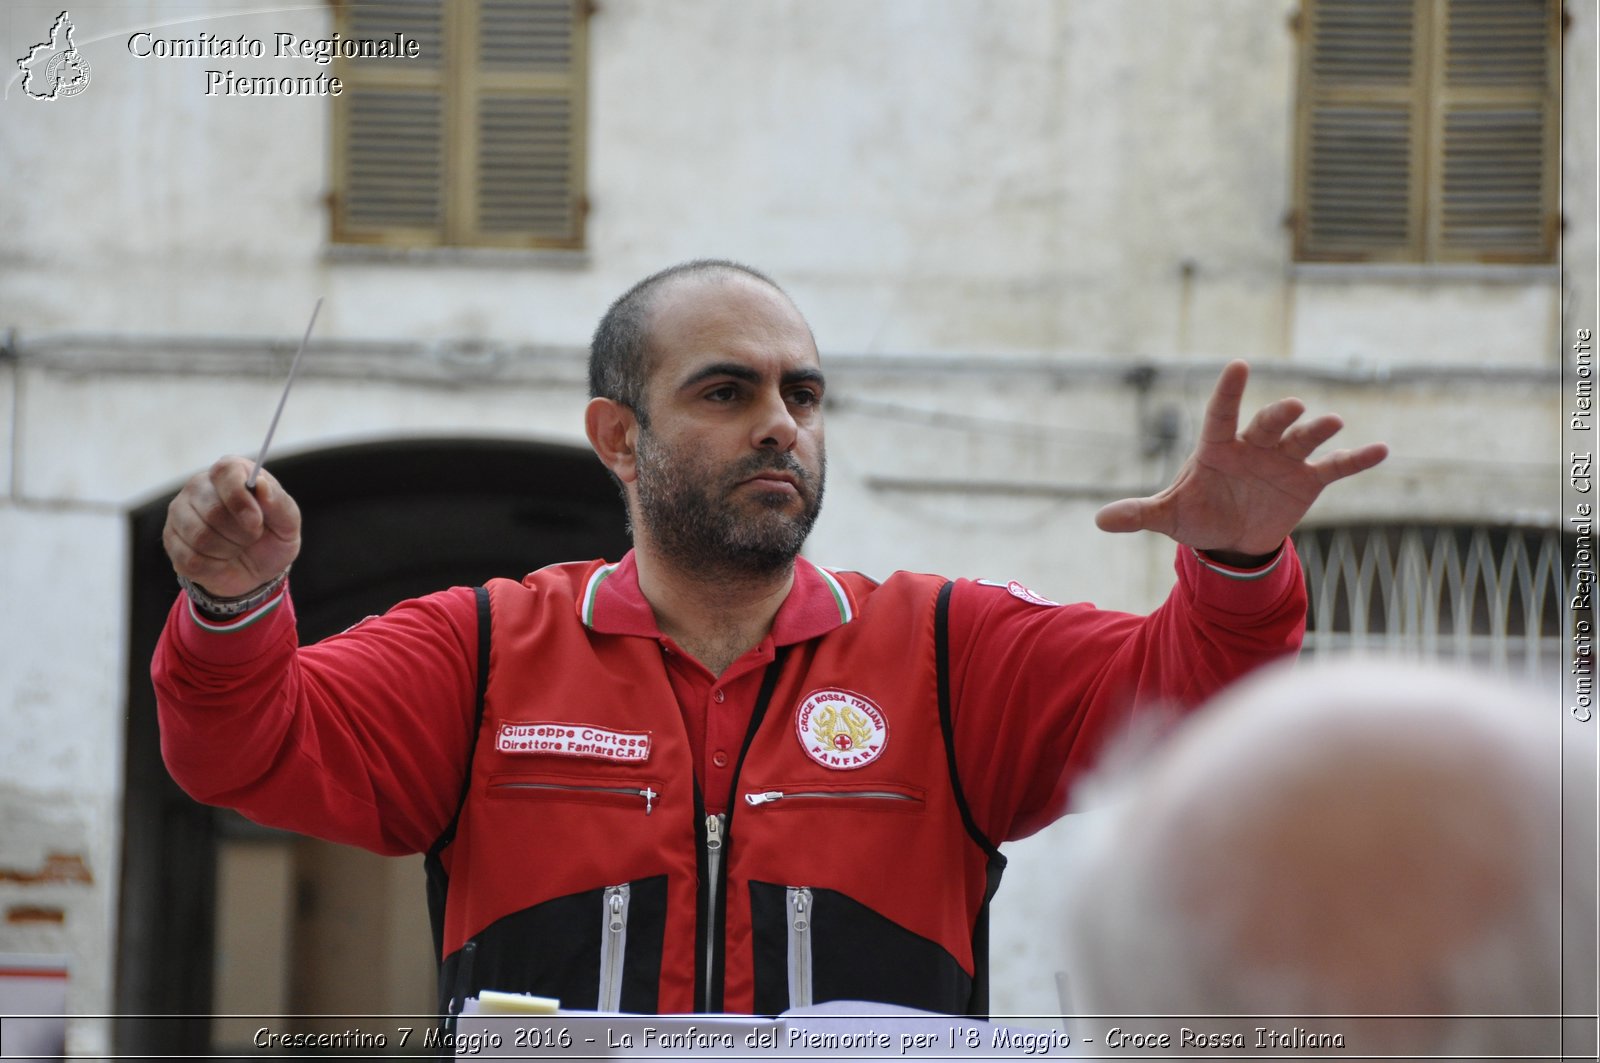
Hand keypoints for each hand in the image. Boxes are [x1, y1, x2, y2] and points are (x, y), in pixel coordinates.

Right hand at [163, 456, 302, 597]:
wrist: (256, 571)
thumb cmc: (272, 538)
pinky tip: (221, 559)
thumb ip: (278, 502)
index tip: (257, 521)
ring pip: (200, 536)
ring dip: (229, 550)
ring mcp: (180, 512)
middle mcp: (199, 486)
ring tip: (238, 547)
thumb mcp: (288, 522)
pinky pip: (191, 558)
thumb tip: (261, 485)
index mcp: (231, 472)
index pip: (225, 471)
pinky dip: (215, 566)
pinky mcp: (171, 540)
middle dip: (242, 533)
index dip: (240, 498)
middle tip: (253, 537)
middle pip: (213, 510)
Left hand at [1094, 361, 1387, 556]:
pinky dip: (1357, 458)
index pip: (1222, 413)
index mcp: (1218, 447)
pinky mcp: (1308, 481)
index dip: (1228, 391)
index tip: (1237, 366)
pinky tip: (1381, 449)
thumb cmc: (1197, 515)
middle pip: (1269, 424)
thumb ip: (1139, 514)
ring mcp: (1284, 461)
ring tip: (1333, 423)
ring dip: (1319, 431)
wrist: (1230, 538)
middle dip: (1280, 416)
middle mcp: (1254, 445)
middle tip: (1294, 408)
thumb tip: (1100, 521)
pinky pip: (1335, 467)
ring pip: (1304, 440)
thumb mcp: (1168, 517)